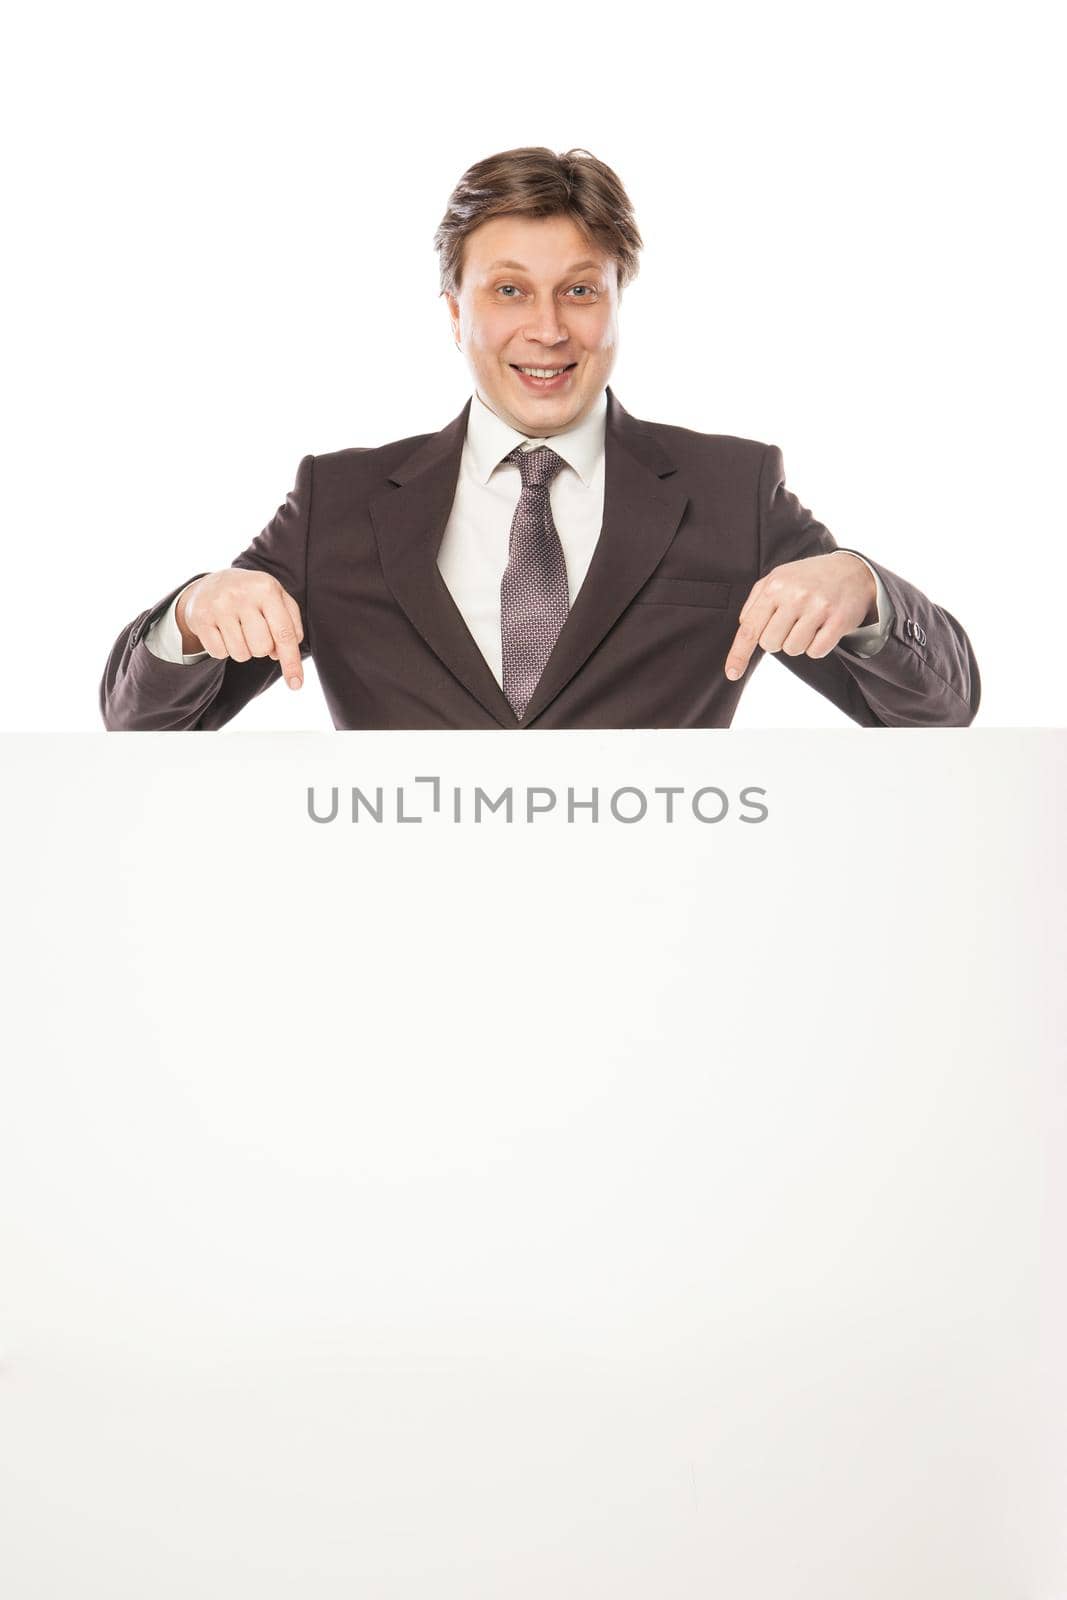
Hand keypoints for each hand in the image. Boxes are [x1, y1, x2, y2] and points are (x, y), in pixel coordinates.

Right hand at [177, 570, 305, 688]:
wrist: (211, 585)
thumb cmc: (253, 597)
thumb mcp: (277, 599)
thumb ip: (290, 625)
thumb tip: (283, 656)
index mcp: (266, 588)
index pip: (284, 633)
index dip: (291, 662)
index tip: (296, 684)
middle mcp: (242, 595)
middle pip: (261, 648)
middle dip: (262, 648)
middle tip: (254, 633)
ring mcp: (218, 606)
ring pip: (241, 654)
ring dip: (243, 650)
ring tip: (238, 631)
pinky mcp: (200, 618)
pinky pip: (219, 653)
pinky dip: (224, 649)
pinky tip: (222, 632)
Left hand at [725, 552, 876, 680]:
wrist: (852, 570)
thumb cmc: (808, 579)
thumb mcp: (778, 579)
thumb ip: (756, 602)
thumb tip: (744, 628)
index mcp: (775, 585)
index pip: (750, 628)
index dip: (739, 654)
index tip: (732, 673)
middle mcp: (795, 595)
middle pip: (770, 644)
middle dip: (777, 640)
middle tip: (791, 623)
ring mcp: (818, 607)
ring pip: (793, 649)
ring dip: (798, 643)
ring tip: (809, 623)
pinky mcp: (838, 620)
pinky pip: (816, 652)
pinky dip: (817, 646)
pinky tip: (823, 628)